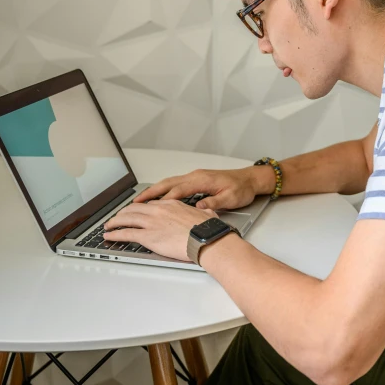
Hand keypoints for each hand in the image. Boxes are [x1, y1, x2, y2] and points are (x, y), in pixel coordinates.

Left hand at [103, 200, 218, 261]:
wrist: (205, 239)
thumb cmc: (207, 229)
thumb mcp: (206, 214)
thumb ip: (203, 211)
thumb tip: (207, 212)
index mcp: (171, 204)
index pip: (150, 204)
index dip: (139, 207)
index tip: (135, 210)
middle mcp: (158, 210)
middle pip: (134, 209)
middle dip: (123, 213)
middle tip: (117, 217)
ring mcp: (151, 222)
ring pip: (127, 219)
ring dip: (115, 222)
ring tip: (108, 226)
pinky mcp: (148, 236)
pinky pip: (126, 234)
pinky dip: (115, 234)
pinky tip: (109, 236)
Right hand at [133, 166, 273, 211]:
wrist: (250, 179)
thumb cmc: (242, 189)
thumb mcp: (231, 198)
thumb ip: (213, 202)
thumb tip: (198, 207)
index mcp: (201, 180)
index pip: (177, 190)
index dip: (162, 199)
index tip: (149, 207)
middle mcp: (195, 176)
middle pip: (168, 183)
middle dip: (150, 192)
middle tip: (135, 201)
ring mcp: (195, 177)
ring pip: (170, 182)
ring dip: (155, 190)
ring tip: (141, 200)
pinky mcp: (197, 180)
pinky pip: (175, 184)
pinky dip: (164, 189)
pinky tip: (158, 197)